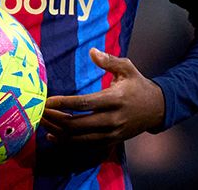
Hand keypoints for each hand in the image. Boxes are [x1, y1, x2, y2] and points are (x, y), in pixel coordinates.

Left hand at [41, 48, 164, 145]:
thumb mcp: (128, 68)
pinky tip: (52, 136)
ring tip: (42, 122)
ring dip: (58, 131)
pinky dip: (66, 142)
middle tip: (39, 112)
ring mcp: (111, 133)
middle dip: (55, 119)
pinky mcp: (110, 141)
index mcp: (115, 99)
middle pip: (78, 124)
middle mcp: (112, 119)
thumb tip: (92, 51)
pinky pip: (84, 145)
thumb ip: (109, 60)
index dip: (64, 103)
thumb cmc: (139, 85)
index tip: (47, 101)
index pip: (85, 103)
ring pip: (78, 137)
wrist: (157, 109)